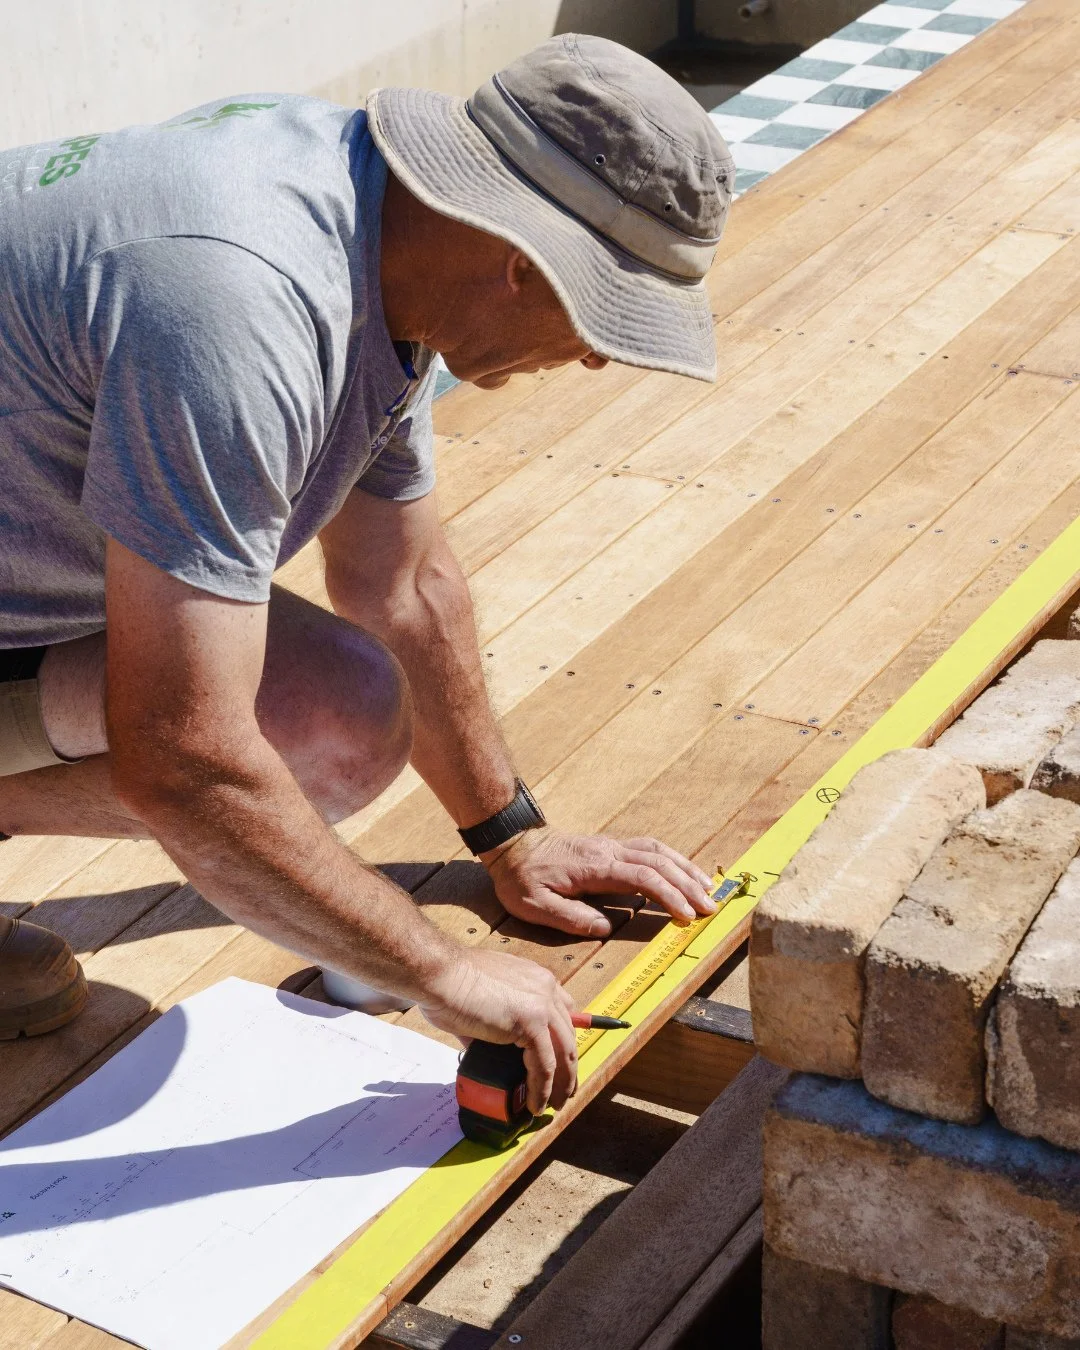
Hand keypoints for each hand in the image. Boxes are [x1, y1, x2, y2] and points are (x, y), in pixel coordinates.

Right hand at [418, 947, 577, 1114]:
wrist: (439, 975)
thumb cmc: (448, 983)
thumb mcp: (480, 1000)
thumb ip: (490, 1023)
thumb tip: (483, 1048)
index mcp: (533, 978)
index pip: (562, 1012)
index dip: (564, 1040)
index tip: (561, 1061)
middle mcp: (544, 988)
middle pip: (568, 1034)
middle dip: (569, 1066)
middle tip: (564, 1090)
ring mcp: (541, 1005)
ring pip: (564, 1052)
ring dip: (562, 1084)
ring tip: (554, 1105)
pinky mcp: (531, 1024)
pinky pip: (545, 1065)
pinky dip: (542, 1089)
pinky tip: (536, 1103)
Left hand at [482, 827, 716, 937]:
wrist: (512, 843)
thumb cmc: (522, 877)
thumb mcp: (536, 905)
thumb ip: (572, 918)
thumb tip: (606, 928)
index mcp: (595, 868)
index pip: (643, 878)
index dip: (669, 896)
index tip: (687, 915)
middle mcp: (609, 851)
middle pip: (659, 862)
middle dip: (687, 884)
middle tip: (710, 907)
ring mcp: (611, 845)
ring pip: (658, 851)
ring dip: (684, 868)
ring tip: (707, 888)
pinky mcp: (609, 846)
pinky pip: (648, 848)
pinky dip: (671, 859)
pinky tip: (681, 870)